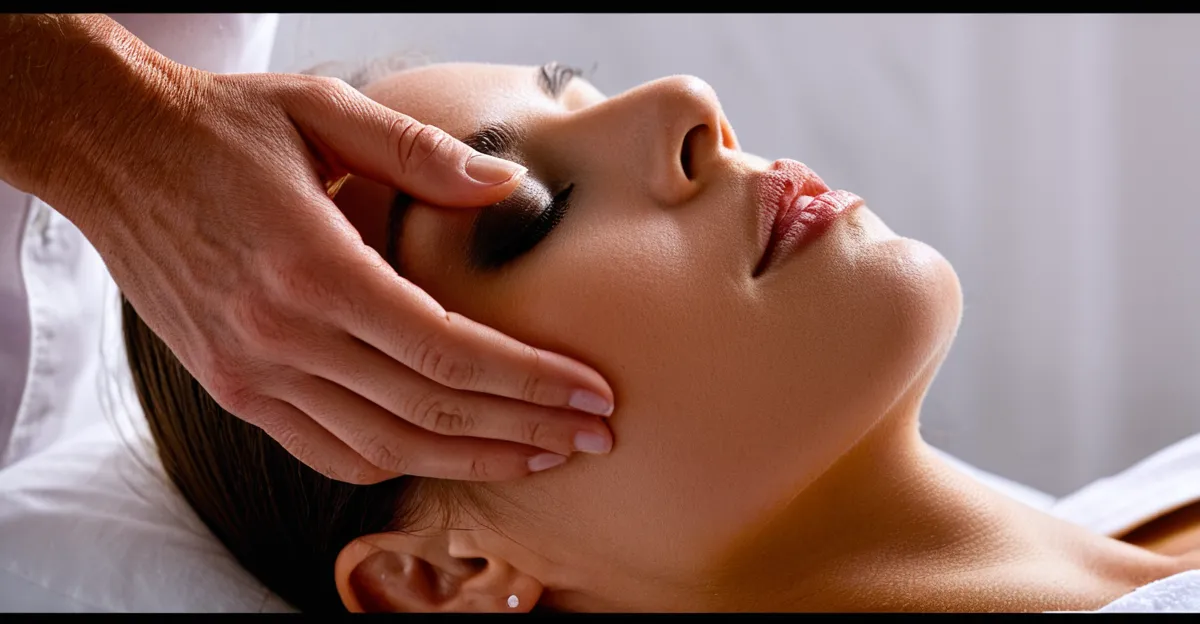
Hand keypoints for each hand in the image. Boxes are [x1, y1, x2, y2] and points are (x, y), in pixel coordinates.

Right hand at [44, 17, 614, 483]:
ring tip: (541, 457)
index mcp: (313, 268)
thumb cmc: (221, 127)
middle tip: (594, 437)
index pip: (449, 351)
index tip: (591, 395)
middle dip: (525, 429)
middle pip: (429, 410)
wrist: (112, 150)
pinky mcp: (233, 388)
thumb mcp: (323, 110)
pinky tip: (448, 457)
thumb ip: (421, 155)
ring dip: (471, 460)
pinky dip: (394, 464)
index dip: (531, 381)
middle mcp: (280, 336)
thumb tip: (512, 189)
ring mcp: (251, 373)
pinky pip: (325, 451)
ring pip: (383, 447)